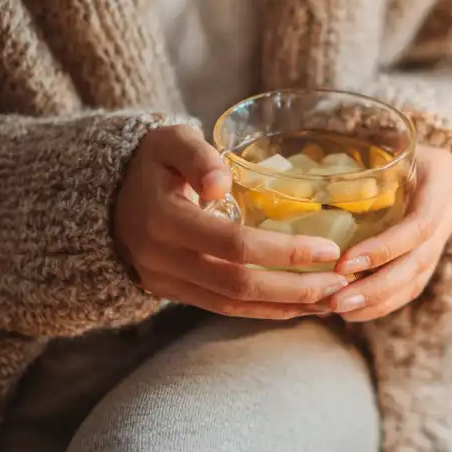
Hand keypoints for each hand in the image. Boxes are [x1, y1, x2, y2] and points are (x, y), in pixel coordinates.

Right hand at [114, 125, 348, 318]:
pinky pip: (226, 309)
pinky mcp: (176, 294)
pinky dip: (267, 310)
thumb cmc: (153, 162)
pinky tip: (303, 305)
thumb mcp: (169, 141)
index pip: (235, 245)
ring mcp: (168, 282)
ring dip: (287, 306)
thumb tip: (220, 182)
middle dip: (296, 287)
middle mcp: (163, 259)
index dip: (285, 251)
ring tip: (333, 298)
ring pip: (235, 305)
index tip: (330, 249)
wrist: (108, 198)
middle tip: (343, 281)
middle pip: (240, 284)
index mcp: (164, 220)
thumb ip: (196, 155)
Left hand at [327, 145, 451, 322]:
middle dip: (379, 286)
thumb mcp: (361, 138)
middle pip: (420, 258)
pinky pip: (411, 284)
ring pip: (417, 278)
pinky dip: (381, 301)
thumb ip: (339, 160)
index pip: (422, 222)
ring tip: (339, 308)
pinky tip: (351, 311)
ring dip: (378, 300)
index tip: (344, 263)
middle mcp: (450, 203)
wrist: (401, 145)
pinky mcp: (431, 251)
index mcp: (440, 171)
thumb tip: (281, 187)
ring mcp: (445, 230)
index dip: (385, 249)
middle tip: (338, 300)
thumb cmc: (371, 136)